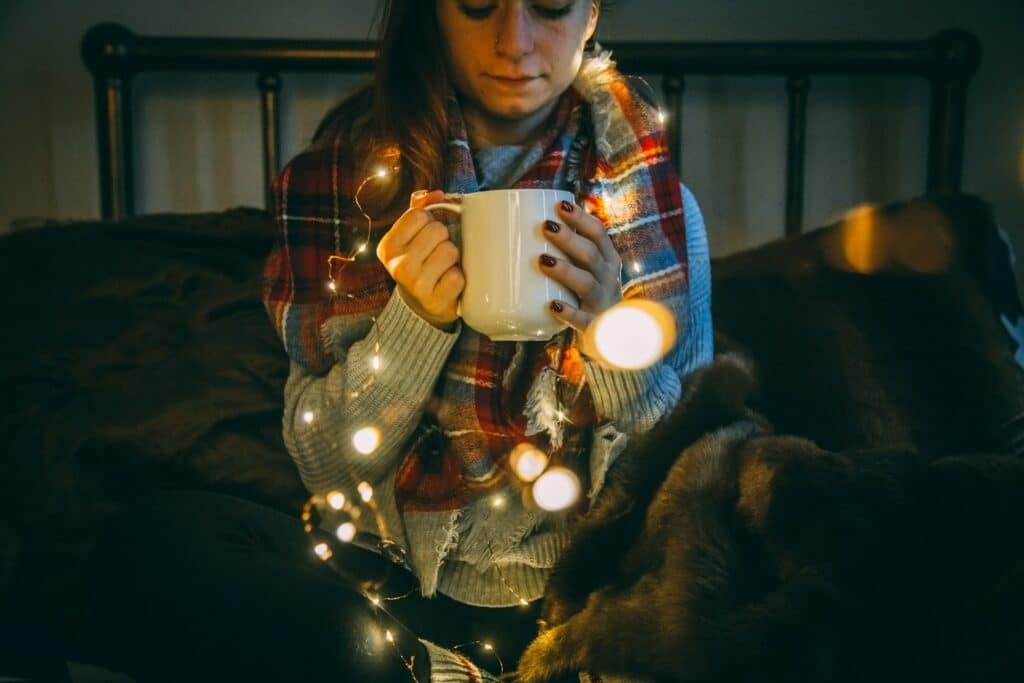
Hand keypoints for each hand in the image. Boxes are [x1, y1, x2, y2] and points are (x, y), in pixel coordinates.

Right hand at [376, 189, 463, 328]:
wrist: (422, 307)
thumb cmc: (420, 262)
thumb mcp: (411, 236)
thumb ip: (420, 208)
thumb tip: (438, 194)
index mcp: (388, 246)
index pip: (419, 214)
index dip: (430, 220)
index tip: (429, 233)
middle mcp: (398, 266)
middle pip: (437, 230)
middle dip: (445, 238)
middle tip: (439, 251)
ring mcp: (416, 285)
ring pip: (450, 251)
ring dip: (454, 257)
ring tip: (445, 266)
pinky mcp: (435, 301)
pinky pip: (457, 277)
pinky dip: (459, 278)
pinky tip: (449, 282)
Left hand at [539, 199, 622, 332]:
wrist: (614, 338)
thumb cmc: (588, 297)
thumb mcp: (585, 272)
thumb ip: (566, 254)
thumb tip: (520, 230)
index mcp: (607, 260)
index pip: (598, 234)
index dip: (580, 218)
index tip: (559, 205)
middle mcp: (609, 278)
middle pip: (591, 254)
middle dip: (569, 239)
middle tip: (546, 226)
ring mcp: (603, 302)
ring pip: (587, 283)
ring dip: (566, 270)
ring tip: (543, 260)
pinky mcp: (596, 326)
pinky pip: (583, 319)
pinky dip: (569, 312)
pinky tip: (554, 306)